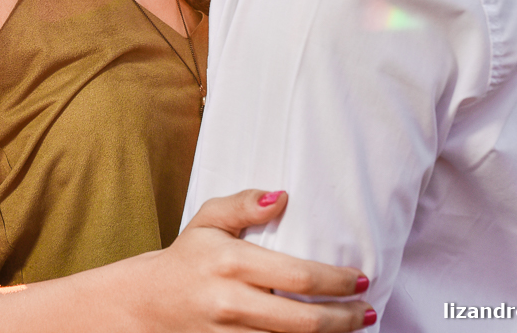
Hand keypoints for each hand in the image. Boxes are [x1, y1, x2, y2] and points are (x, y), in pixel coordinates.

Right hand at [134, 190, 374, 331]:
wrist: (148, 301)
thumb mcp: (208, 219)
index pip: (298, 277)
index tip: (360, 279)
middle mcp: (232, 302)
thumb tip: (282, 197)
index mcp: (232, 262)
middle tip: (367, 310)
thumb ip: (243, 203)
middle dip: (344, 319)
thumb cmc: (188, 256)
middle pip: (304, 321)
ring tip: (353, 326)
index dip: (336, 282)